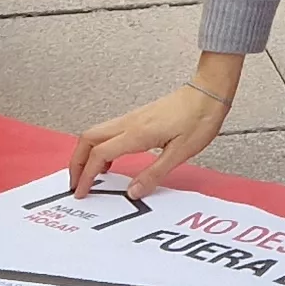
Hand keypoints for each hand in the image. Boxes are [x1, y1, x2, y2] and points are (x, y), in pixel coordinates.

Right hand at [67, 73, 235, 200]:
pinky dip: (100, 147)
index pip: (99, 154)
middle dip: (76, 162)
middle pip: (87, 139)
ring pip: (96, 133)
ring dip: (86, 153)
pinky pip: (109, 132)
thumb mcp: (180, 153)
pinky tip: (109, 161)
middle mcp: (129, 123)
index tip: (81, 192)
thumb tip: (133, 192)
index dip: (86, 175)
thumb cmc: (199, 119)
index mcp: (137, 133)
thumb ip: (154, 174)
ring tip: (88, 175)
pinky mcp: (138, 118)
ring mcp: (132, 118)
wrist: (208, 93)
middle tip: (76, 183)